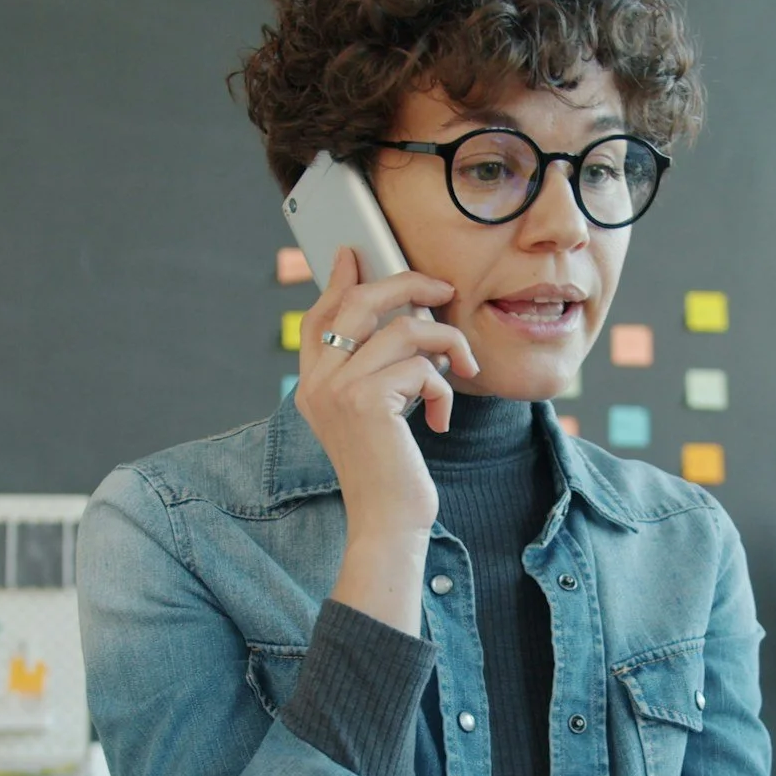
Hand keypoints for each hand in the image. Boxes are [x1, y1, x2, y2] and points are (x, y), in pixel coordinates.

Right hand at [291, 246, 478, 539]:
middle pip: (358, 303)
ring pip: (404, 330)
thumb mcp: (375, 415)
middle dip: (408, 284)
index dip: (338, 280)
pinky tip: (440, 418)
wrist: (388, 523)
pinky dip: (443, 390)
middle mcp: (318, 384)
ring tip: (462, 365)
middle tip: (443, 289)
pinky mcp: (368, 402)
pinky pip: (421, 367)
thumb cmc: (390, 472)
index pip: (320, 316)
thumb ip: (374, 371)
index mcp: (313, 386)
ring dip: (446, 343)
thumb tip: (403, 319)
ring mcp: (339, 390)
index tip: (355, 253)